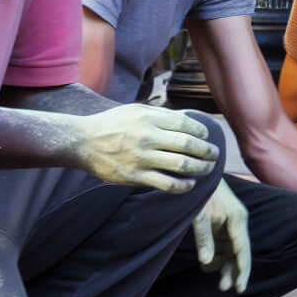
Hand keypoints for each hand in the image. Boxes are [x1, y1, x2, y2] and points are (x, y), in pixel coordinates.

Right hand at [74, 104, 219, 192]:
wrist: (81, 142)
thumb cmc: (112, 124)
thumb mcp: (135, 110)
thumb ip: (161, 115)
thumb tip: (188, 122)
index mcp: (148, 118)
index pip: (186, 125)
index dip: (201, 132)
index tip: (206, 137)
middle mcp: (147, 137)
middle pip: (188, 145)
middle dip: (208, 151)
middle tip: (215, 154)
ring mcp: (141, 158)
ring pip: (182, 165)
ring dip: (201, 168)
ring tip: (207, 168)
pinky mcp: (135, 176)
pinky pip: (167, 184)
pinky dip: (184, 186)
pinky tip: (189, 184)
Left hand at [192, 179, 250, 292]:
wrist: (199, 171)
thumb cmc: (200, 192)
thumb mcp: (199, 216)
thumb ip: (204, 239)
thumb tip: (206, 262)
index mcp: (237, 220)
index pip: (242, 250)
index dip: (241, 270)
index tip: (239, 287)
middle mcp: (238, 222)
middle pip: (239, 252)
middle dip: (232, 270)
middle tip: (223, 288)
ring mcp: (231, 222)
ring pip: (231, 249)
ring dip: (222, 262)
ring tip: (208, 271)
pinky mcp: (223, 221)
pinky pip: (223, 242)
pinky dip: (217, 253)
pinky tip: (207, 261)